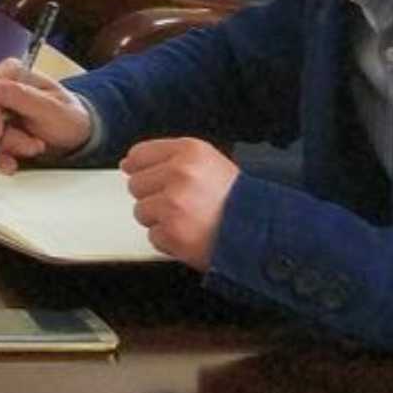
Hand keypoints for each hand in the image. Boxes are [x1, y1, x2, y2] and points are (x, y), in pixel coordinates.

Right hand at [0, 62, 92, 169]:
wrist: (77, 140)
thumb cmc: (69, 118)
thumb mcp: (49, 108)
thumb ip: (17, 95)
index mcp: (11, 73)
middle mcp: (0, 91)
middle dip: (4, 135)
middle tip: (31, 144)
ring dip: (10, 147)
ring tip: (37, 147)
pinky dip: (3, 158)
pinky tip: (14, 163)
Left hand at [122, 138, 239, 269]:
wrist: (265, 234)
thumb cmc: (238, 201)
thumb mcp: (209, 164)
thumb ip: (170, 159)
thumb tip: (127, 164)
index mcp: (189, 151)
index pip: (140, 155)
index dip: (143, 170)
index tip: (153, 180)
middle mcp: (179, 174)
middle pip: (136, 185)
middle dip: (155, 197)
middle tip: (184, 205)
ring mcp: (174, 204)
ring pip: (142, 211)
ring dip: (161, 220)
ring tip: (190, 221)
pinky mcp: (172, 232)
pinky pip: (153, 236)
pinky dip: (169, 241)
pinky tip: (192, 236)